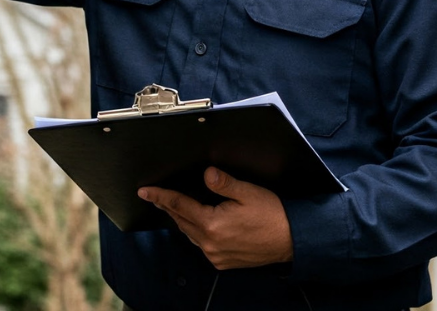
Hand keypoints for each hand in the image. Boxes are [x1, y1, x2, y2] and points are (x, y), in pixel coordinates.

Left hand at [138, 167, 294, 270]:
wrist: (291, 240)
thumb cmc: (272, 215)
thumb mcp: (247, 192)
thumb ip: (223, 183)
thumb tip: (206, 174)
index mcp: (213, 224)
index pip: (179, 206)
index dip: (160, 196)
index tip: (145, 192)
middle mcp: (210, 243)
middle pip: (181, 221)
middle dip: (168, 207)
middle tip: (156, 196)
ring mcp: (216, 255)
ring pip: (190, 234)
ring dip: (181, 220)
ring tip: (173, 207)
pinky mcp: (222, 262)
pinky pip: (201, 245)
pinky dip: (195, 233)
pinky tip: (197, 224)